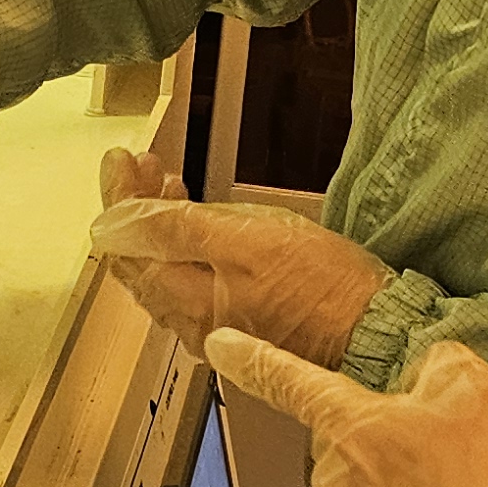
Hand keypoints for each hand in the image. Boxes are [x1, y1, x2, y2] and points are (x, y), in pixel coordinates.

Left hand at [87, 151, 391, 366]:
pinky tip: (199, 227)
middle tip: (143, 165)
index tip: (121, 159)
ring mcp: (213, 326)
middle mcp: (189, 322)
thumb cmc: (323, 284)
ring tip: (168, 184)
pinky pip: (189, 285)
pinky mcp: (238, 324)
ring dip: (156, 225)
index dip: (117, 196)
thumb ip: (175, 231)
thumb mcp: (247, 239)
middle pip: (138, 261)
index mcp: (185, 300)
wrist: (375, 328)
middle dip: (133, 206)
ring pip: (163, 272)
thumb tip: (112, 222)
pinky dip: (182, 248)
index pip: (125, 246)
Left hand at [205, 330, 487, 486]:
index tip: (220, 346)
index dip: (251, 358)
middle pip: (344, 451)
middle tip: (443, 462)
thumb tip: (423, 377)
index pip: (286, 380)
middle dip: (382, 450)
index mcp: (351, 425)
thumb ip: (436, 366)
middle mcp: (333, 484)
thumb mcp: (479, 389)